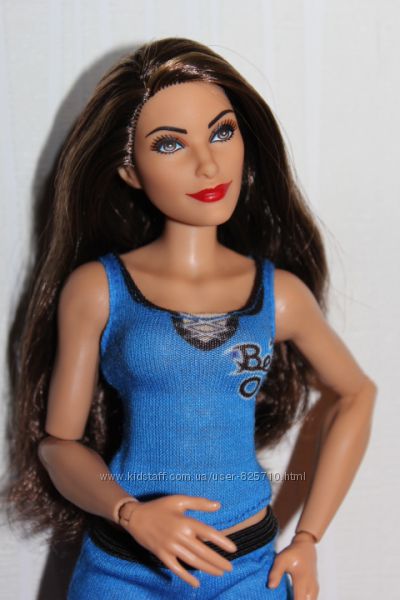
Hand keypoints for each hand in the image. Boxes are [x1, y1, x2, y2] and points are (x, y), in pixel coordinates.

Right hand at [120, 494, 237, 587]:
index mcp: (185, 521)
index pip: (208, 533)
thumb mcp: (179, 500)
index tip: (233, 549)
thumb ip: (199, 503)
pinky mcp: (162, 555)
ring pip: (192, 561)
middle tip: (230, 567)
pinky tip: (196, 582)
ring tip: (220, 573)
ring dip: (207, 568)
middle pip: (203, 551)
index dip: (221, 541)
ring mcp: (170, 547)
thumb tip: (218, 506)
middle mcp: (179, 536)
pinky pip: (176, 568)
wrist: (135, 516)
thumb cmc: (159, 506)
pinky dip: (186, 576)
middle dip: (218, 561)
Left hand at [267, 536, 318, 598]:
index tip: (282, 599)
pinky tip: (294, 597)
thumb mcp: (281, 560)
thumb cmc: (293, 553)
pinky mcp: (315, 588)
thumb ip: (275, 573)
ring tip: (287, 597)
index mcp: (302, 581)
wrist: (306, 546)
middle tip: (284, 598)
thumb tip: (270, 587)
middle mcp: (311, 587)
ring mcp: (315, 589)